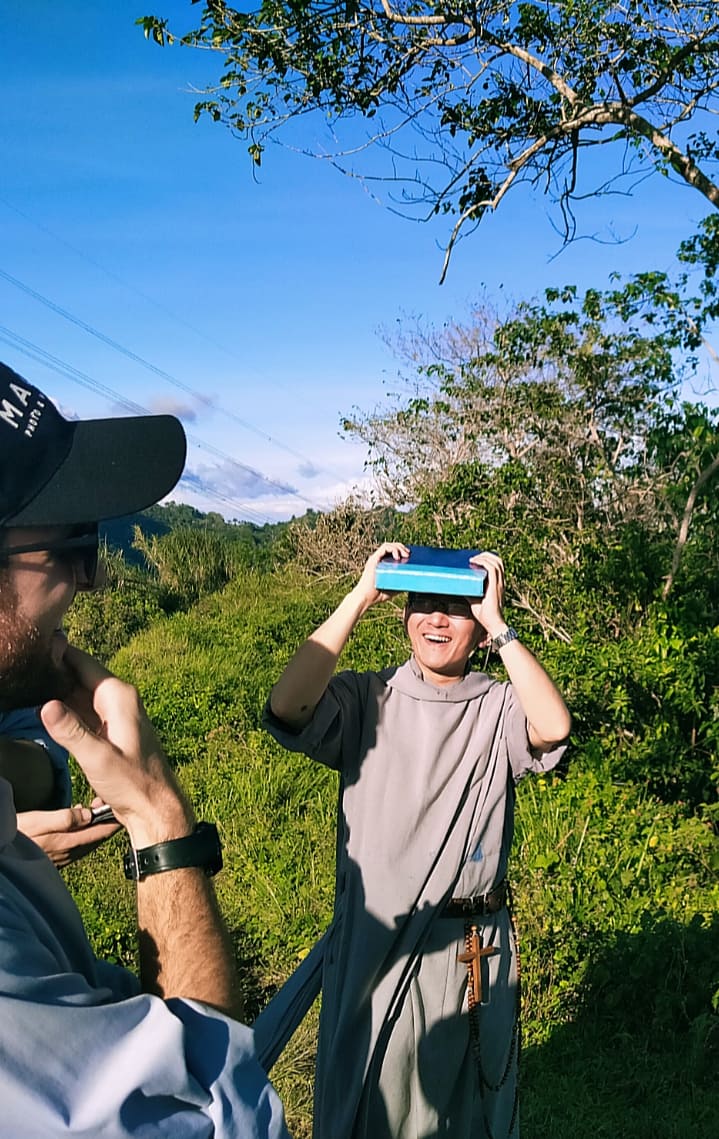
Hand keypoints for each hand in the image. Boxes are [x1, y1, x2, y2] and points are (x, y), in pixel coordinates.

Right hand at [17, 803, 120, 868]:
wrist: (1, 851)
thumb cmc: (16, 834)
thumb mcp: (38, 821)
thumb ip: (64, 818)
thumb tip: (88, 815)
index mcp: (69, 842)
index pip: (101, 832)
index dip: (114, 819)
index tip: (124, 806)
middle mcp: (70, 853)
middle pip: (98, 837)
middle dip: (106, 821)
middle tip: (110, 803)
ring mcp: (64, 858)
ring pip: (89, 841)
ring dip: (95, 827)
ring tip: (95, 810)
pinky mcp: (56, 859)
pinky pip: (78, 845)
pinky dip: (84, 833)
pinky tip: (79, 824)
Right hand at [41, 646, 193, 849]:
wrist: (154, 808)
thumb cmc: (133, 783)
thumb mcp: (98, 758)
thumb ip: (71, 732)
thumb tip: (46, 705)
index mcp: (119, 697)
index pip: (84, 663)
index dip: (59, 652)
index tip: (35, 646)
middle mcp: (119, 700)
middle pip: (80, 675)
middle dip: (54, 671)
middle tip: (24, 668)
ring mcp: (115, 715)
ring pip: (80, 694)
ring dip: (57, 691)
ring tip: (28, 684)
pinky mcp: (109, 730)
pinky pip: (84, 711)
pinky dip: (66, 709)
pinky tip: (45, 709)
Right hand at [352, 541, 409, 607]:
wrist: (365, 598)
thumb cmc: (377, 595)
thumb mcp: (393, 589)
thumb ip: (400, 585)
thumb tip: (412, 585)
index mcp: (382, 564)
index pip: (392, 551)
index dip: (401, 550)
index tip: (409, 555)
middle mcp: (378, 559)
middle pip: (391, 546)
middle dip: (402, 547)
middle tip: (409, 554)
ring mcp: (375, 559)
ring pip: (387, 545)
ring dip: (398, 547)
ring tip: (405, 554)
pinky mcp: (373, 560)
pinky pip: (384, 548)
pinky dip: (392, 549)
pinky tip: (397, 557)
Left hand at [468, 551, 506, 639]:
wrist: (493, 623)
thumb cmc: (484, 614)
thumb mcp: (474, 599)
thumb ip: (469, 592)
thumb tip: (458, 586)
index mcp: (498, 584)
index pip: (497, 566)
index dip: (488, 559)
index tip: (476, 559)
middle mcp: (500, 582)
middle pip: (498, 561)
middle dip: (486, 555)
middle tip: (473, 557)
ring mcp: (499, 584)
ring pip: (496, 562)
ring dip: (484, 557)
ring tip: (472, 559)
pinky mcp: (495, 587)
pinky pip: (492, 569)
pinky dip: (483, 562)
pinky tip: (474, 562)